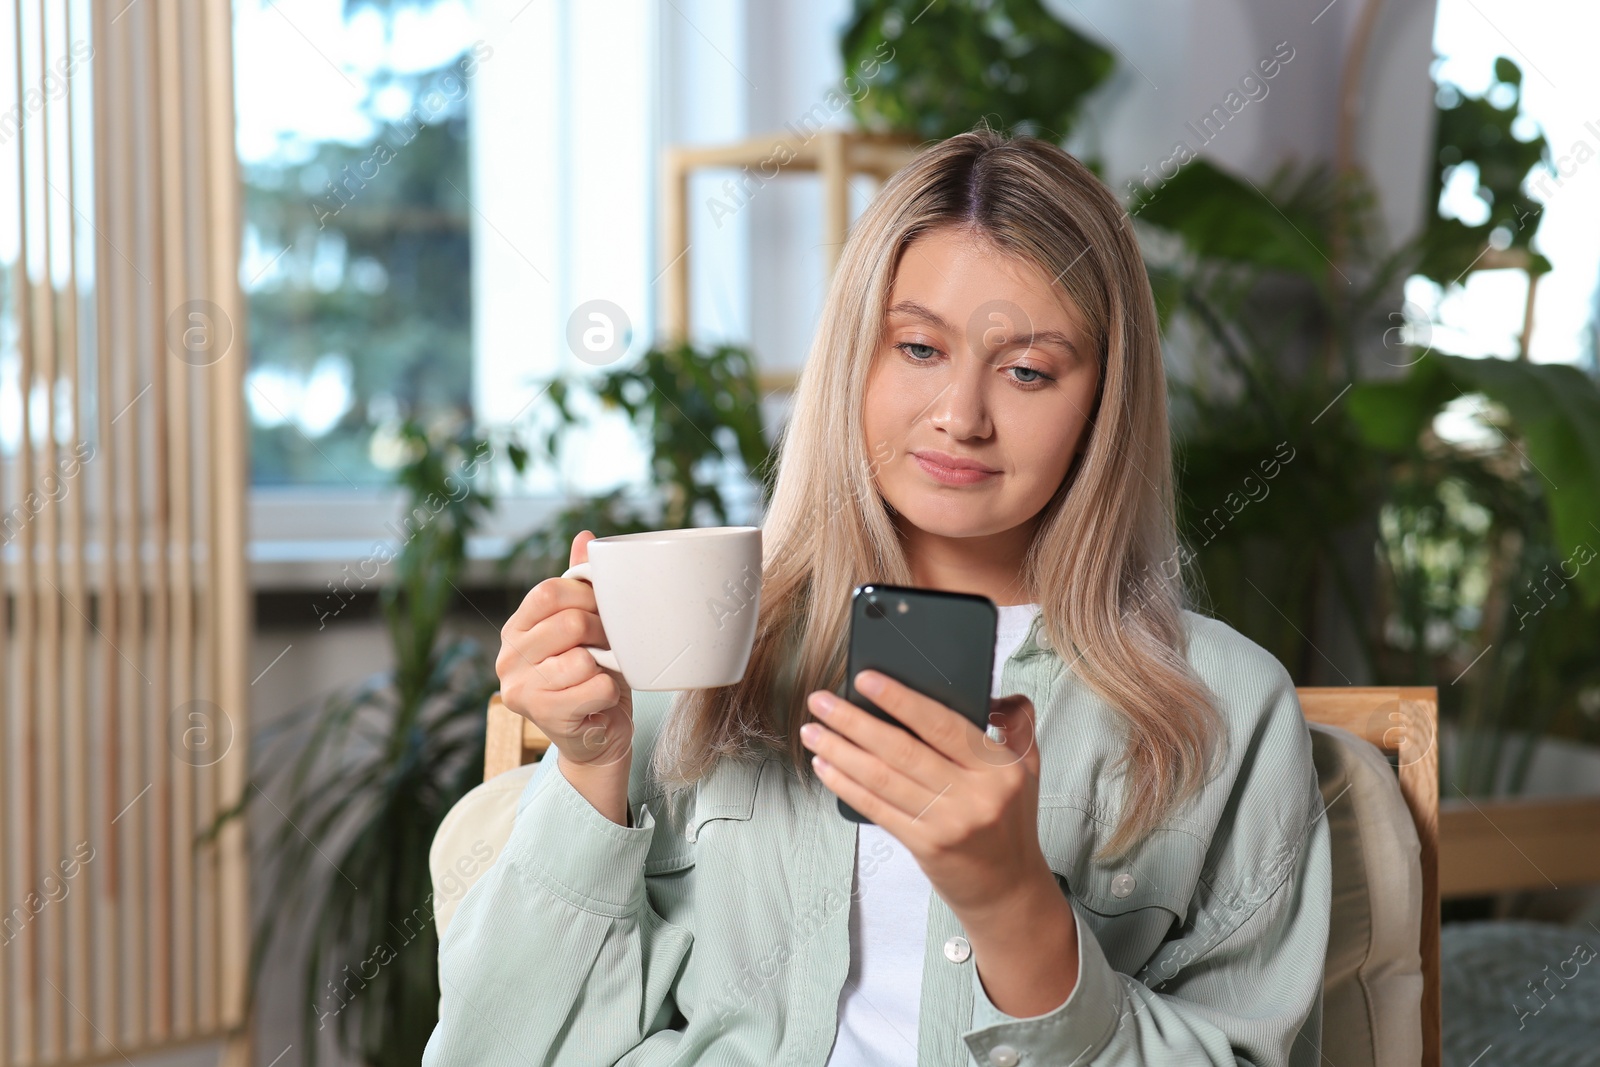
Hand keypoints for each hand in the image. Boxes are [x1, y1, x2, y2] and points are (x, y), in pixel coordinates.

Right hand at [498, 531, 633, 773]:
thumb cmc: (592, 676)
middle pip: (570, 622)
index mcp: (515, 628)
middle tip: (610, 647)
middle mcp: (508, 657)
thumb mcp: (587, 626)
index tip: (603, 611)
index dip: (588, 596)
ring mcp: (520, 688)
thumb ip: (580, 584)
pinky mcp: (541, 715)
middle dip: (603, 632)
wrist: (597, 736)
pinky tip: (601, 699)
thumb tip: (584, 537)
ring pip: (583, 658)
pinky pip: (595, 687)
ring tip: (602, 674)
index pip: (550, 590)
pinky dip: (610, 691)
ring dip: (607, 666)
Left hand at [801, 671, 1053, 923]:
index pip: (942, 724)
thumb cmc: (1009, 820)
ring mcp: (948, 823)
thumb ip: (1016, 722)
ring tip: (812, 731)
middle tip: (820, 701)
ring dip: (840, 751)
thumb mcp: (1027, 767)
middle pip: (902, 749)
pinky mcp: (925, 846)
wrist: (1009, 888)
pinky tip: (825, 767)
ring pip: (883, 778)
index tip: (864, 679)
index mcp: (999, 767)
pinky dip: (846, 785)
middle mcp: (975, 795)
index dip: (900, 699)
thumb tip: (989, 693)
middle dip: (853, 721)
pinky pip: (877, 808)